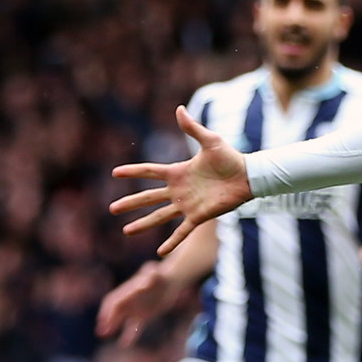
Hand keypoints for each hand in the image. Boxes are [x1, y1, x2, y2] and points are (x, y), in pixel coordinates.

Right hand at [96, 262, 178, 343]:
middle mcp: (129, 300)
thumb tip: (142, 285)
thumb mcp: (155, 272)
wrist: (170, 281)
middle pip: (114, 311)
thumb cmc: (161, 275)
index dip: (107, 310)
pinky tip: (125, 344)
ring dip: (113, 326)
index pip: (114, 301)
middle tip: (100, 330)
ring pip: (121, 319)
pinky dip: (130, 335)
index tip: (103, 319)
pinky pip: (134, 326)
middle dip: (107, 320)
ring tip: (103, 335)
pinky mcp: (144, 316)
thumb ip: (149, 274)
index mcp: (128, 291)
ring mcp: (135, 309)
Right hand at [111, 107, 252, 255]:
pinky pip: (182, 231)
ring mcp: (187, 204)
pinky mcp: (199, 216)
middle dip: (130, 203)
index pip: (149, 172)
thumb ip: (192, 128)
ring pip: (160, 216)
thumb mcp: (210, 140)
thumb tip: (179, 108)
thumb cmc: (230, 157)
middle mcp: (179, 190)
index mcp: (178, 172)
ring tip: (125, 231)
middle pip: (148, 197)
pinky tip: (160, 253)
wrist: (249, 176)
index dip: (133, 172)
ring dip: (143, 224)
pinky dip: (172, 241)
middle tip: (112, 208)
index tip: (115, 173)